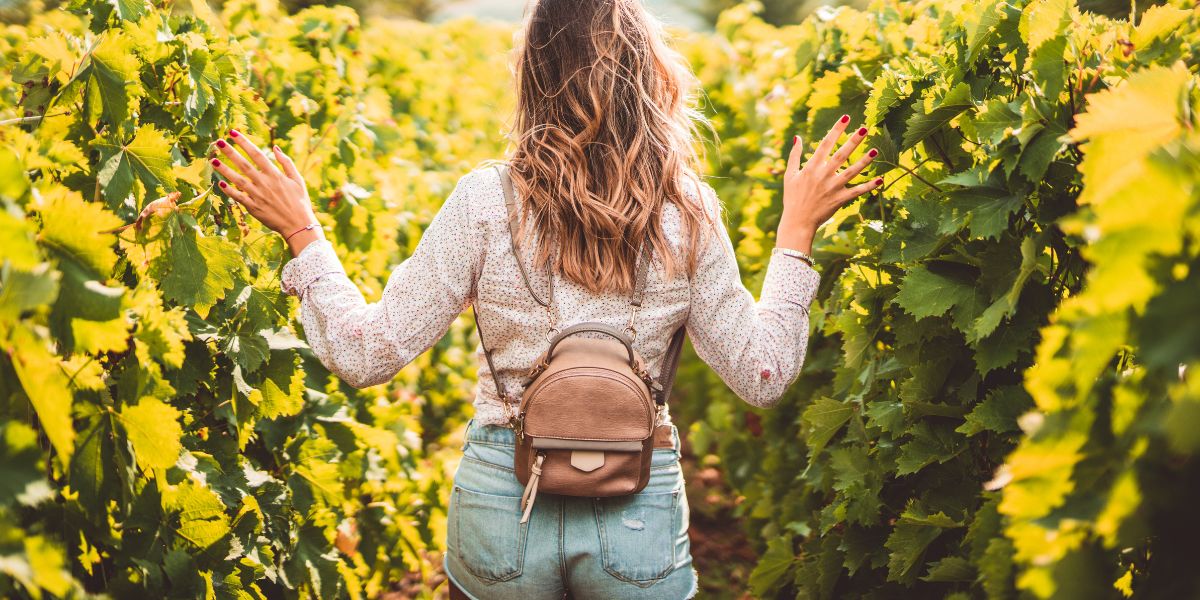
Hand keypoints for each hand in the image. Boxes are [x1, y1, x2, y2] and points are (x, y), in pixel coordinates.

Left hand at [210, 129, 321, 254]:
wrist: (298, 225)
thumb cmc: (300, 201)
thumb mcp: (297, 180)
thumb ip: (286, 162)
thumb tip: (274, 147)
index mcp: (275, 175)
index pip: (257, 154)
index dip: (244, 142)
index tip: (233, 133)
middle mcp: (265, 184)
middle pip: (244, 165)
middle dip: (231, 152)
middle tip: (219, 142)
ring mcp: (258, 196)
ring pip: (238, 180)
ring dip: (225, 170)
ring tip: (213, 160)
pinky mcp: (254, 208)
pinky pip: (239, 197)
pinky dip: (230, 191)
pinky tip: (220, 183)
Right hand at [776, 114, 881, 252]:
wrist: (797, 221)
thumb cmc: (792, 197)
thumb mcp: (790, 175)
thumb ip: (794, 155)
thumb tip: (797, 137)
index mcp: (811, 167)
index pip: (825, 144)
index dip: (836, 130)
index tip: (846, 117)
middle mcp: (823, 175)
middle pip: (841, 155)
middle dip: (853, 141)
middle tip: (865, 128)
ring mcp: (832, 188)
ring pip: (851, 172)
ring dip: (864, 162)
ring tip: (875, 151)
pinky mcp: (839, 200)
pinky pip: (856, 192)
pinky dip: (869, 187)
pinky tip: (880, 180)